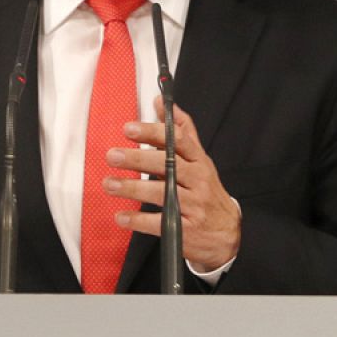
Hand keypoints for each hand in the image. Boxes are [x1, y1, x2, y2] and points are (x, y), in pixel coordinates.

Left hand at [102, 95, 240, 271]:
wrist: (227, 234)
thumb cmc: (206, 192)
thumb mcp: (199, 160)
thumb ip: (180, 131)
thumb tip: (161, 102)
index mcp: (200, 161)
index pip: (178, 141)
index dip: (153, 132)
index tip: (129, 128)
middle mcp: (198, 181)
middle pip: (168, 166)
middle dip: (138, 160)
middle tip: (112, 155)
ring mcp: (194, 206)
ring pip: (161, 194)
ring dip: (132, 188)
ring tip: (109, 184)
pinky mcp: (187, 230)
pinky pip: (159, 223)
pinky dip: (138, 220)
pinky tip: (121, 216)